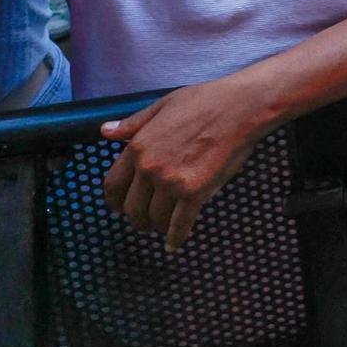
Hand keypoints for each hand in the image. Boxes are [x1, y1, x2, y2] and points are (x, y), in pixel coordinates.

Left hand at [99, 80, 265, 249]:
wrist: (240, 108)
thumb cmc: (205, 101)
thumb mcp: (162, 105)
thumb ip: (133, 124)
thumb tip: (105, 131)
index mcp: (138, 147)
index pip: (113, 185)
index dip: (114, 201)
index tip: (119, 206)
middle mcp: (150, 169)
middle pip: (132, 208)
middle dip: (136, 218)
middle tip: (143, 220)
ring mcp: (172, 183)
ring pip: (154, 219)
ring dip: (156, 227)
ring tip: (161, 227)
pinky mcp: (196, 193)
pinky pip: (180, 224)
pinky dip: (176, 238)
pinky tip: (173, 245)